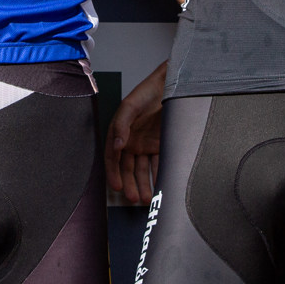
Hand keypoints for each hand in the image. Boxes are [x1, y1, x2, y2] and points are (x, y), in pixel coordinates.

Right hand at [105, 63, 165, 204]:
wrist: (172, 85)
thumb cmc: (148, 91)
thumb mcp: (130, 106)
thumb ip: (121, 125)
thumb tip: (116, 145)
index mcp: (119, 132)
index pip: (113, 158)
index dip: (113, 173)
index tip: (117, 187)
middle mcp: (131, 141)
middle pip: (128, 168)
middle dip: (130, 184)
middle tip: (133, 198)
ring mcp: (146, 144)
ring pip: (143, 169)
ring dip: (144, 184)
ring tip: (146, 198)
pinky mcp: (161, 144)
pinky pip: (159, 163)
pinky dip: (159, 175)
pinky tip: (161, 185)